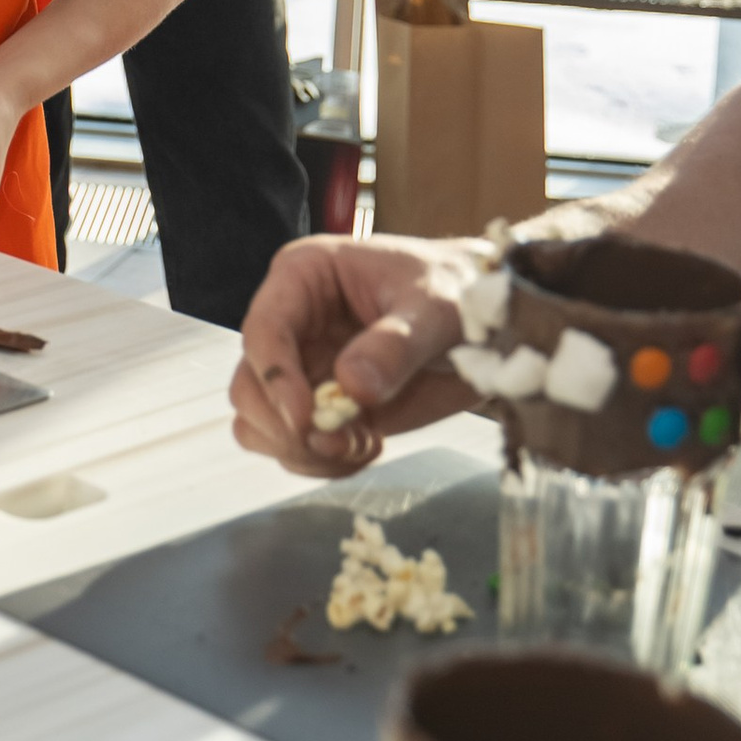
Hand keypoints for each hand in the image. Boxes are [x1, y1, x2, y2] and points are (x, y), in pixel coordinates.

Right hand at [228, 228, 485, 475]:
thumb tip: (352, 387)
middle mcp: (294, 325)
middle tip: (337, 440)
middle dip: (285, 425)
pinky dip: (324, 462)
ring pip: (261, 424)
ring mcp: (305, 370)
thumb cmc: (460, 292)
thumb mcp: (437, 309)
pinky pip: (295, 448)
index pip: (263, 329)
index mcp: (304, 278)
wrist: (491, 325)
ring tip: (360, 444)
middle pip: (248, 386)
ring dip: (301, 449)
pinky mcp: (324, 408)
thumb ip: (395, 346)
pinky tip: (369, 447)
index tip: (305, 418)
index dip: (275, 377)